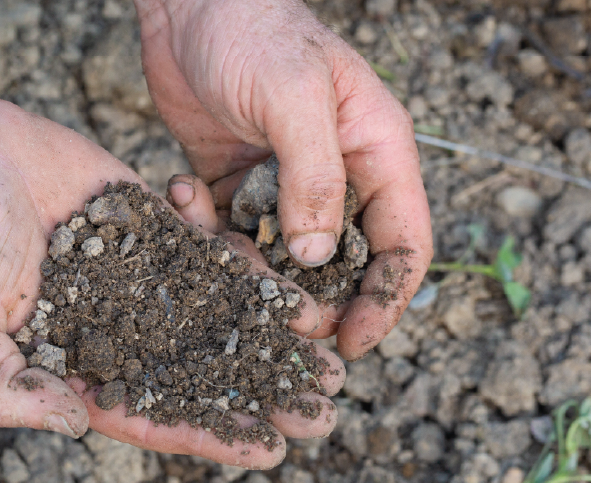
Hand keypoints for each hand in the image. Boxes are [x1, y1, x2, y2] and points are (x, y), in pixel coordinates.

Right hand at [0, 94, 341, 467]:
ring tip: (329, 361)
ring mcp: (131, 278)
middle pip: (195, 374)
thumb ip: (6, 386)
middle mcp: (107, 330)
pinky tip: (295, 296)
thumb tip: (76, 428)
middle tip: (320, 415)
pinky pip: (206, 258)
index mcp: (67, 367)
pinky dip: (248, 277)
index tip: (267, 451)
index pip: (146, 415)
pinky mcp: (146, 229)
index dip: (206, 435)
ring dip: (268, 342)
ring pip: (212, 319)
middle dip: (257, 396)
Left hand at [135, 0, 433, 358]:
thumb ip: (313, 176)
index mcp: (376, 151)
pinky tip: (187, 201)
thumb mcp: (293, 97)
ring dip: (256, 270)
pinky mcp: (236, 182)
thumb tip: (319, 257)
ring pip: (284, 255)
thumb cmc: (253, 31)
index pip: (404, 240)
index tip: (357, 340)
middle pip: (345, 261)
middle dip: (317, 300)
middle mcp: (338, 173)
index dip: (388, 297)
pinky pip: (233, 231)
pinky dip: (212, 233)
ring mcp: (285, 181)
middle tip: (281, 330)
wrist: (187, 3)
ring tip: (221, 269)